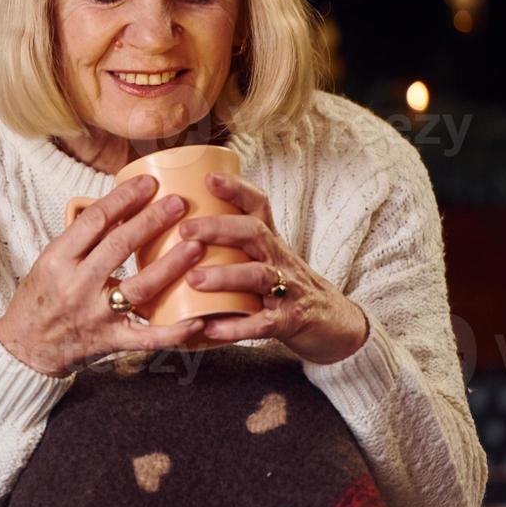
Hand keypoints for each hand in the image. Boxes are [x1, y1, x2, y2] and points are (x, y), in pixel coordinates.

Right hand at [0, 174, 209, 377]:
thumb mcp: (50, 260)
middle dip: (152, 220)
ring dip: (171, 265)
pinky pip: (147, 336)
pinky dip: (174, 330)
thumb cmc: (41, 297)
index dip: (124, 198)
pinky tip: (198, 317)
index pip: (95, 220)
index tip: (147, 183)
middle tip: (179, 203)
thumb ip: (83, 237)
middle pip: (120, 246)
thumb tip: (120, 205)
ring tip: (196, 246)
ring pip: (139, 287)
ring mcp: (96, 315)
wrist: (27, 346)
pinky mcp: (111, 341)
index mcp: (59, 259)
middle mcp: (76, 285)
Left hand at [176, 171, 369, 365]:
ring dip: (224, 276)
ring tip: (193, 279)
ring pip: (258, 275)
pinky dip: (237, 326)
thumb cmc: (284, 286)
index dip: (236, 189)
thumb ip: (231, 246)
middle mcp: (279, 258)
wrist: (333, 322)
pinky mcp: (289, 321)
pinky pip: (263, 323)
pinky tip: (210, 328)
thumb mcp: (264, 258)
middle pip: (254, 233)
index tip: (208, 178)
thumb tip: (172, 235)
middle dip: (219, 228)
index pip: (258, 205)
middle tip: (185, 230)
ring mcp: (287, 289)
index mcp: (269, 241)